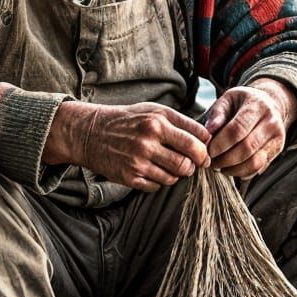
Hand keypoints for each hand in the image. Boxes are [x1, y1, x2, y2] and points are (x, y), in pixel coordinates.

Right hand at [44, 100, 210, 191]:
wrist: (90, 133)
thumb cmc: (127, 120)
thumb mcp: (153, 110)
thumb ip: (180, 122)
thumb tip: (207, 138)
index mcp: (158, 121)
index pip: (197, 139)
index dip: (206, 149)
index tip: (205, 152)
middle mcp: (149, 140)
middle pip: (189, 162)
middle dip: (195, 165)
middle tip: (192, 163)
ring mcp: (139, 160)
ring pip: (175, 177)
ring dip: (177, 174)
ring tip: (169, 164)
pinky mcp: (130, 177)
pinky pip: (157, 186)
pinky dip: (159, 181)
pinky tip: (152, 170)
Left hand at [203, 80, 296, 178]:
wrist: (270, 103)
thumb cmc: (243, 102)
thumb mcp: (228, 99)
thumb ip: (217, 114)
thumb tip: (209, 132)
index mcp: (257, 106)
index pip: (237, 130)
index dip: (220, 144)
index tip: (207, 151)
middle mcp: (271, 122)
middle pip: (246, 148)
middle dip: (224, 160)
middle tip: (210, 161)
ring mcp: (277, 138)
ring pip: (254, 162)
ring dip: (232, 169)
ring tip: (219, 166)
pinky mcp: (277, 151)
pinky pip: (259, 168)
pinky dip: (242, 173)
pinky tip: (230, 168)